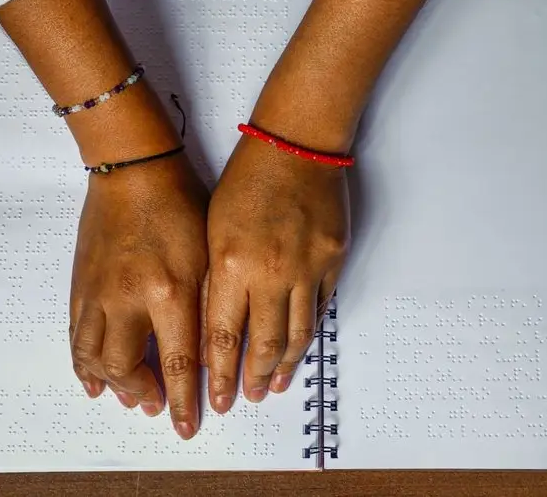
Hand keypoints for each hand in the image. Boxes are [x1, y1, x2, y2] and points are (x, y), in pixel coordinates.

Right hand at [68, 155, 207, 439]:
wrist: (134, 170)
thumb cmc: (181, 204)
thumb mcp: (211, 254)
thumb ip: (211, 305)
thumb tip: (215, 354)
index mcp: (170, 290)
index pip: (178, 361)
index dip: (184, 398)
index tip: (187, 423)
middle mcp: (129, 298)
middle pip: (125, 367)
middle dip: (142, 393)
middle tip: (157, 403)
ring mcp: (98, 292)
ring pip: (92, 357)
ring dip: (109, 384)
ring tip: (126, 396)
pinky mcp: (81, 284)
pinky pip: (75, 335)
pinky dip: (82, 362)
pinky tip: (92, 378)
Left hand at [203, 136, 348, 412]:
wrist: (296, 148)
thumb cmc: (247, 181)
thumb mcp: (212, 228)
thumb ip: (214, 281)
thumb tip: (214, 330)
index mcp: (232, 263)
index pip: (223, 335)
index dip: (219, 373)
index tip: (216, 398)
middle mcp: (271, 272)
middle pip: (263, 343)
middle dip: (252, 378)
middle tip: (247, 398)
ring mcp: (307, 268)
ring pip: (297, 332)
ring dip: (284, 364)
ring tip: (274, 385)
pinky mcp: (333, 260)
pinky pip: (321, 307)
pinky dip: (309, 331)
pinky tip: (300, 346)